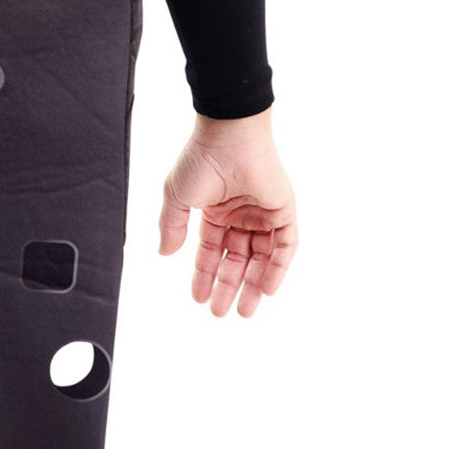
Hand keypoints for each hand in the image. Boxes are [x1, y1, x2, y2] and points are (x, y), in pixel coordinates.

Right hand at [158, 108, 296, 318]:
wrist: (229, 135)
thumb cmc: (201, 159)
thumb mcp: (177, 197)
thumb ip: (172, 227)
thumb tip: (164, 253)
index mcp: (215, 211)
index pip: (211, 250)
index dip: (204, 274)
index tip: (198, 297)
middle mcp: (240, 214)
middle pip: (236, 259)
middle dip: (228, 286)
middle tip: (220, 313)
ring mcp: (263, 213)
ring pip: (260, 257)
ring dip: (253, 284)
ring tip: (244, 311)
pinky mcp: (283, 210)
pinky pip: (284, 246)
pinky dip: (277, 268)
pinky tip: (266, 290)